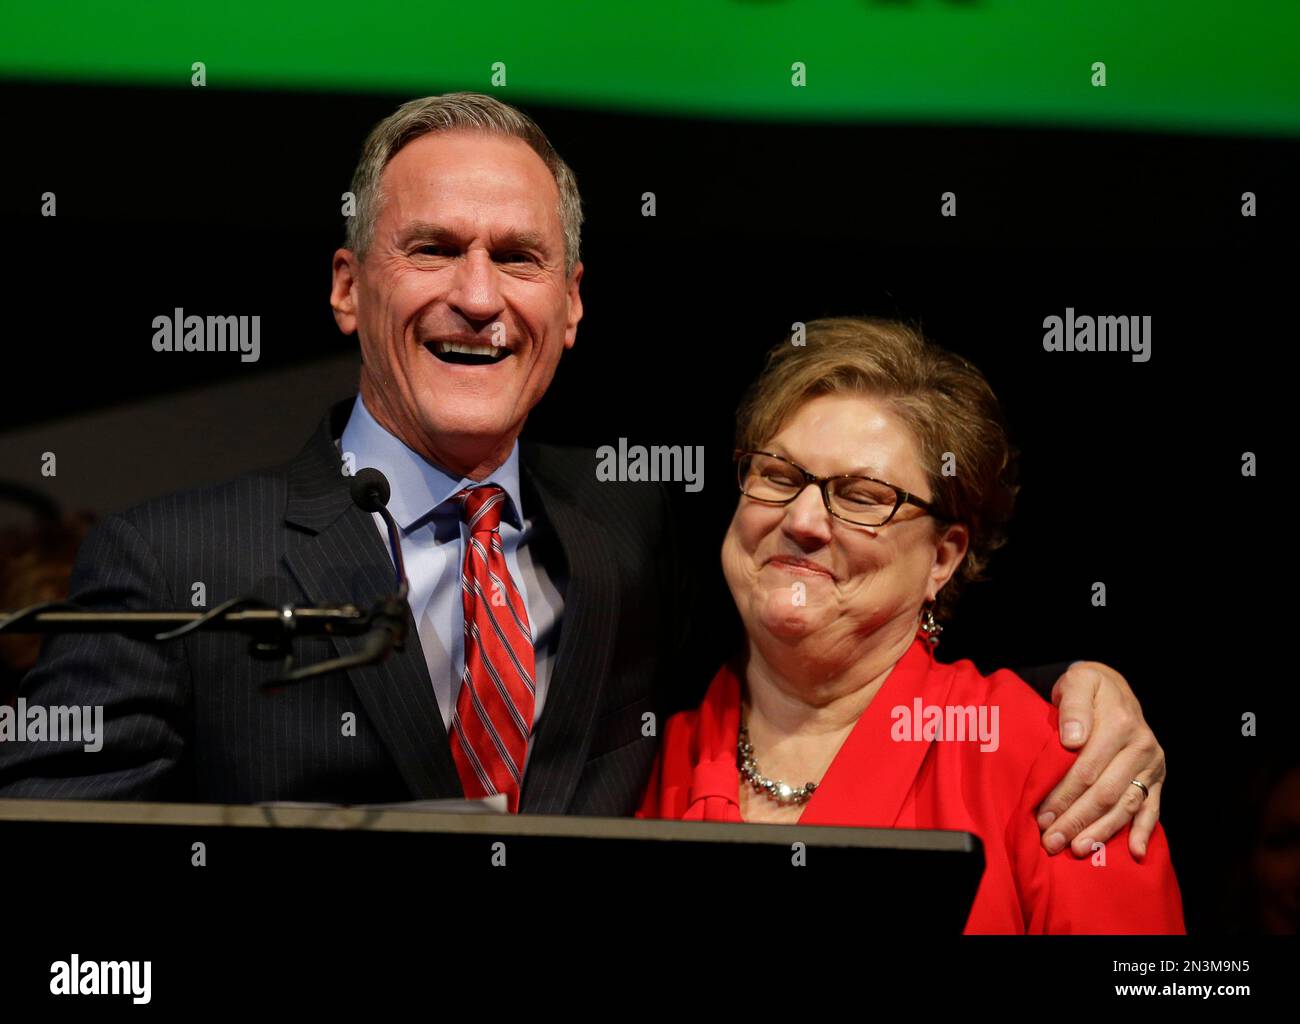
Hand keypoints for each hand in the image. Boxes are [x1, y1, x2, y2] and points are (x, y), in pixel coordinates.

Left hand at [1035, 661, 1164, 860]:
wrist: (1114, 687)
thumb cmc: (1088, 688)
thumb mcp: (1078, 682)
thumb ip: (1074, 707)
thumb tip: (1073, 739)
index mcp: (1119, 724)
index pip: (1087, 769)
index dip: (1064, 795)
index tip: (1043, 817)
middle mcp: (1141, 746)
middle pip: (1106, 793)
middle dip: (1077, 820)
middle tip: (1053, 842)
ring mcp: (1152, 764)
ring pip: (1127, 805)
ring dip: (1103, 831)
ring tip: (1079, 849)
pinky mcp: (1158, 777)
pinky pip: (1153, 808)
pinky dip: (1144, 831)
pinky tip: (1135, 853)